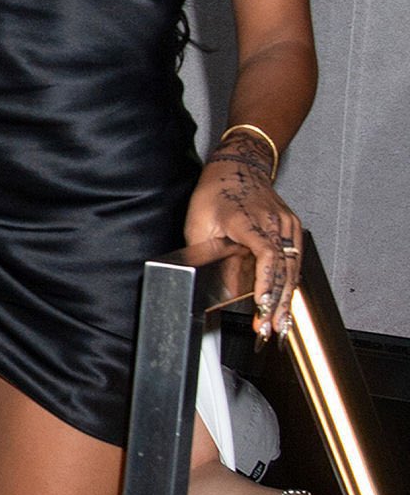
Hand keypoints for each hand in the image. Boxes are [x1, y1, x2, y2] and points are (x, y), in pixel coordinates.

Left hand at [185, 142, 301, 340]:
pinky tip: (286, 304)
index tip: (262, 303)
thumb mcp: (199, 223)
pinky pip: (294, 262)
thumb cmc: (216, 191)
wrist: (239, 166)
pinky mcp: (292, 229)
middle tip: (270, 328)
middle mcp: (274, 223)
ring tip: (280, 325)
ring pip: (292, 269)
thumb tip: (216, 283)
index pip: (266, 254)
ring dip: (286, 299)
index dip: (266, 281)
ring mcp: (287, 225)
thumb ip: (207, 254)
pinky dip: (291, 285)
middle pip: (282, 269)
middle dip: (277, 303)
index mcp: (248, 220)